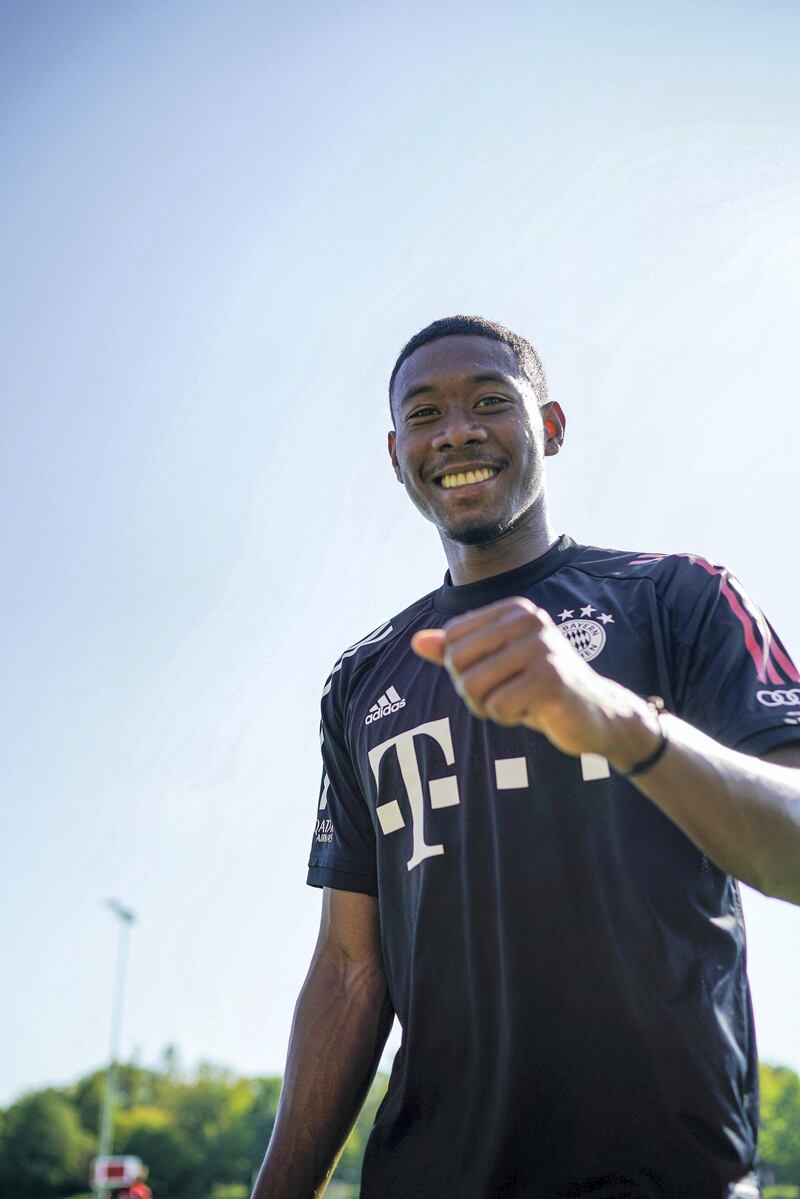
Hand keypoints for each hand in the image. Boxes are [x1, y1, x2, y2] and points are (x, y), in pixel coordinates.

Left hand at [411, 597, 652, 760]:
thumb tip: (416, 641)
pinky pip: (498, 706)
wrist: (596, 714)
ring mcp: (541, 647)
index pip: (452, 639)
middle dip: (472, 691)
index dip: (462, 669)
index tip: (494, 676)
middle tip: (505, 695)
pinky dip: (509, 717)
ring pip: (474, 687)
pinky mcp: (551, 678)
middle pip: (458, 662)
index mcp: (514, 611)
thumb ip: (456, 651)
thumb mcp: (495, 666)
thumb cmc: (538, 688)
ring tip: (520, 702)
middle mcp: (528, 620)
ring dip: (489, 707)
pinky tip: (534, 711)